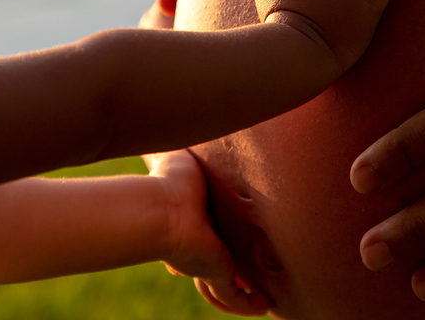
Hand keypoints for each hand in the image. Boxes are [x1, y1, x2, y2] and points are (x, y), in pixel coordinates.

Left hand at [144, 150, 271, 315]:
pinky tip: (264, 304)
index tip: (223, 238)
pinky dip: (248, 303)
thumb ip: (170, 144)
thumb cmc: (168, 180)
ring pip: (223, 286)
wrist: (163, 207)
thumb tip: (160, 123)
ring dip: (240, 293)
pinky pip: (234, 296)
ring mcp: (206, 262)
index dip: (214, 239)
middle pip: (214, 262)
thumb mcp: (178, 154)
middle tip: (249, 271)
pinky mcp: (216, 273)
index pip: (206, 234)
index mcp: (193, 218)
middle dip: (228, 269)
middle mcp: (199, 243)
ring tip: (262, 295)